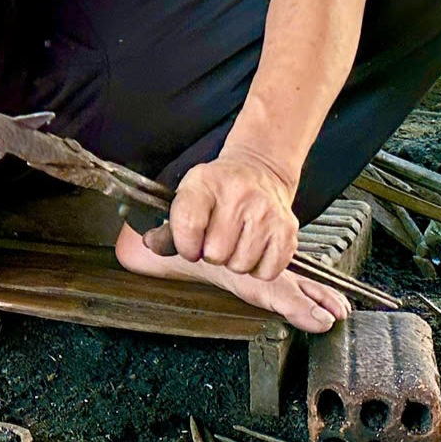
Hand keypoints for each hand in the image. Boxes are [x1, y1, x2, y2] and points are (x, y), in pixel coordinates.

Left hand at [165, 154, 299, 277]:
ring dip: (235, 261)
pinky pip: (266, 271)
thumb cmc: (220, 188)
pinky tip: (254, 247)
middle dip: (211, 254)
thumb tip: (153, 244)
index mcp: (205, 183)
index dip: (185, 245)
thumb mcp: (188, 195)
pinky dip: (258, 267)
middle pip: (214, 254)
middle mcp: (239, 195)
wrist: (260, 170)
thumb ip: (168, 227)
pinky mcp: (287, 230)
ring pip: (240, 265)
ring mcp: (266, 212)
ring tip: (236, 241)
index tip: (189, 243)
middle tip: (217, 239)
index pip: (188, 226)